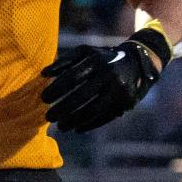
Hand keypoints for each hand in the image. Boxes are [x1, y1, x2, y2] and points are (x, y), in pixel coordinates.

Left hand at [41, 40, 160, 133]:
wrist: (138, 63)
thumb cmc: (103, 58)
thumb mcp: (85, 53)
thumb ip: (64, 62)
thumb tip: (43, 74)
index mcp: (96, 61)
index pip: (73, 77)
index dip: (57, 89)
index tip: (43, 98)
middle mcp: (109, 75)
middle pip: (82, 96)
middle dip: (63, 108)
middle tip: (48, 117)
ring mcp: (119, 90)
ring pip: (93, 110)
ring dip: (75, 120)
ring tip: (61, 127)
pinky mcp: (126, 103)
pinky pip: (105, 117)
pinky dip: (89, 124)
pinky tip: (77, 128)